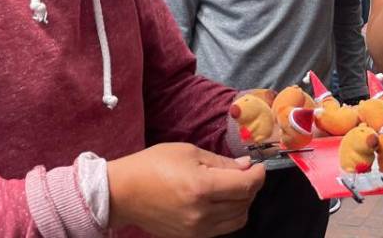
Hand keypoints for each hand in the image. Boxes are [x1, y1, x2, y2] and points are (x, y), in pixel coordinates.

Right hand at [108, 143, 265, 237]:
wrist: (123, 192)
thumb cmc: (153, 165)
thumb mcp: (189, 152)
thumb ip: (222, 162)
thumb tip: (247, 166)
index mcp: (201, 188)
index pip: (246, 186)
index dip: (259, 174)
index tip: (258, 166)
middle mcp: (202, 213)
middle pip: (245, 202)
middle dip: (250, 186)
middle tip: (243, 173)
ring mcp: (196, 229)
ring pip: (239, 219)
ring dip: (242, 202)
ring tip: (230, 187)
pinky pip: (223, 228)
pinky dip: (229, 215)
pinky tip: (219, 201)